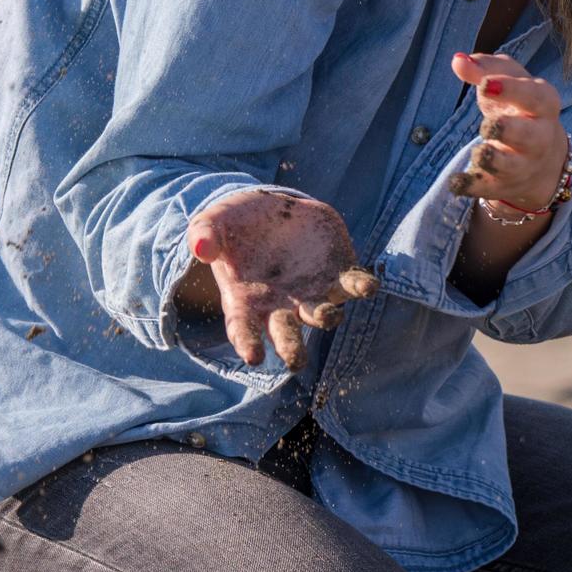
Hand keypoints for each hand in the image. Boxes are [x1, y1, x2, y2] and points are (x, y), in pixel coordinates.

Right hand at [178, 189, 378, 367]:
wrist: (271, 210)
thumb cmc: (235, 225)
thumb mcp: (212, 223)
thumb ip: (204, 235)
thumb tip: (201, 249)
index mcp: (245, 300)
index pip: (243, 329)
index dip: (248, 343)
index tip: (253, 357)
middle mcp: (281, 304)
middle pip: (287, 333)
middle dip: (292, 348)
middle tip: (296, 362)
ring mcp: (312, 290)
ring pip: (323, 312)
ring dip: (328, 316)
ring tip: (330, 316)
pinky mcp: (338, 271)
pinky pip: (354, 284)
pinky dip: (362, 287)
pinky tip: (369, 286)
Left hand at [447, 53, 570, 212]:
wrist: (542, 159)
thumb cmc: (520, 109)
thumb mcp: (508, 83)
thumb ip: (485, 68)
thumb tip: (458, 60)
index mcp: (543, 104)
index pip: (533, 96)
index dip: (510, 90)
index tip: (483, 85)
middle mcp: (539, 136)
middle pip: (529, 136)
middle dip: (508, 130)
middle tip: (488, 125)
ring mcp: (522, 164)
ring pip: (511, 167)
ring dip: (492, 159)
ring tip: (480, 151)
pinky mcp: (503, 185)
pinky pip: (487, 189)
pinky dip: (471, 186)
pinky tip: (456, 181)